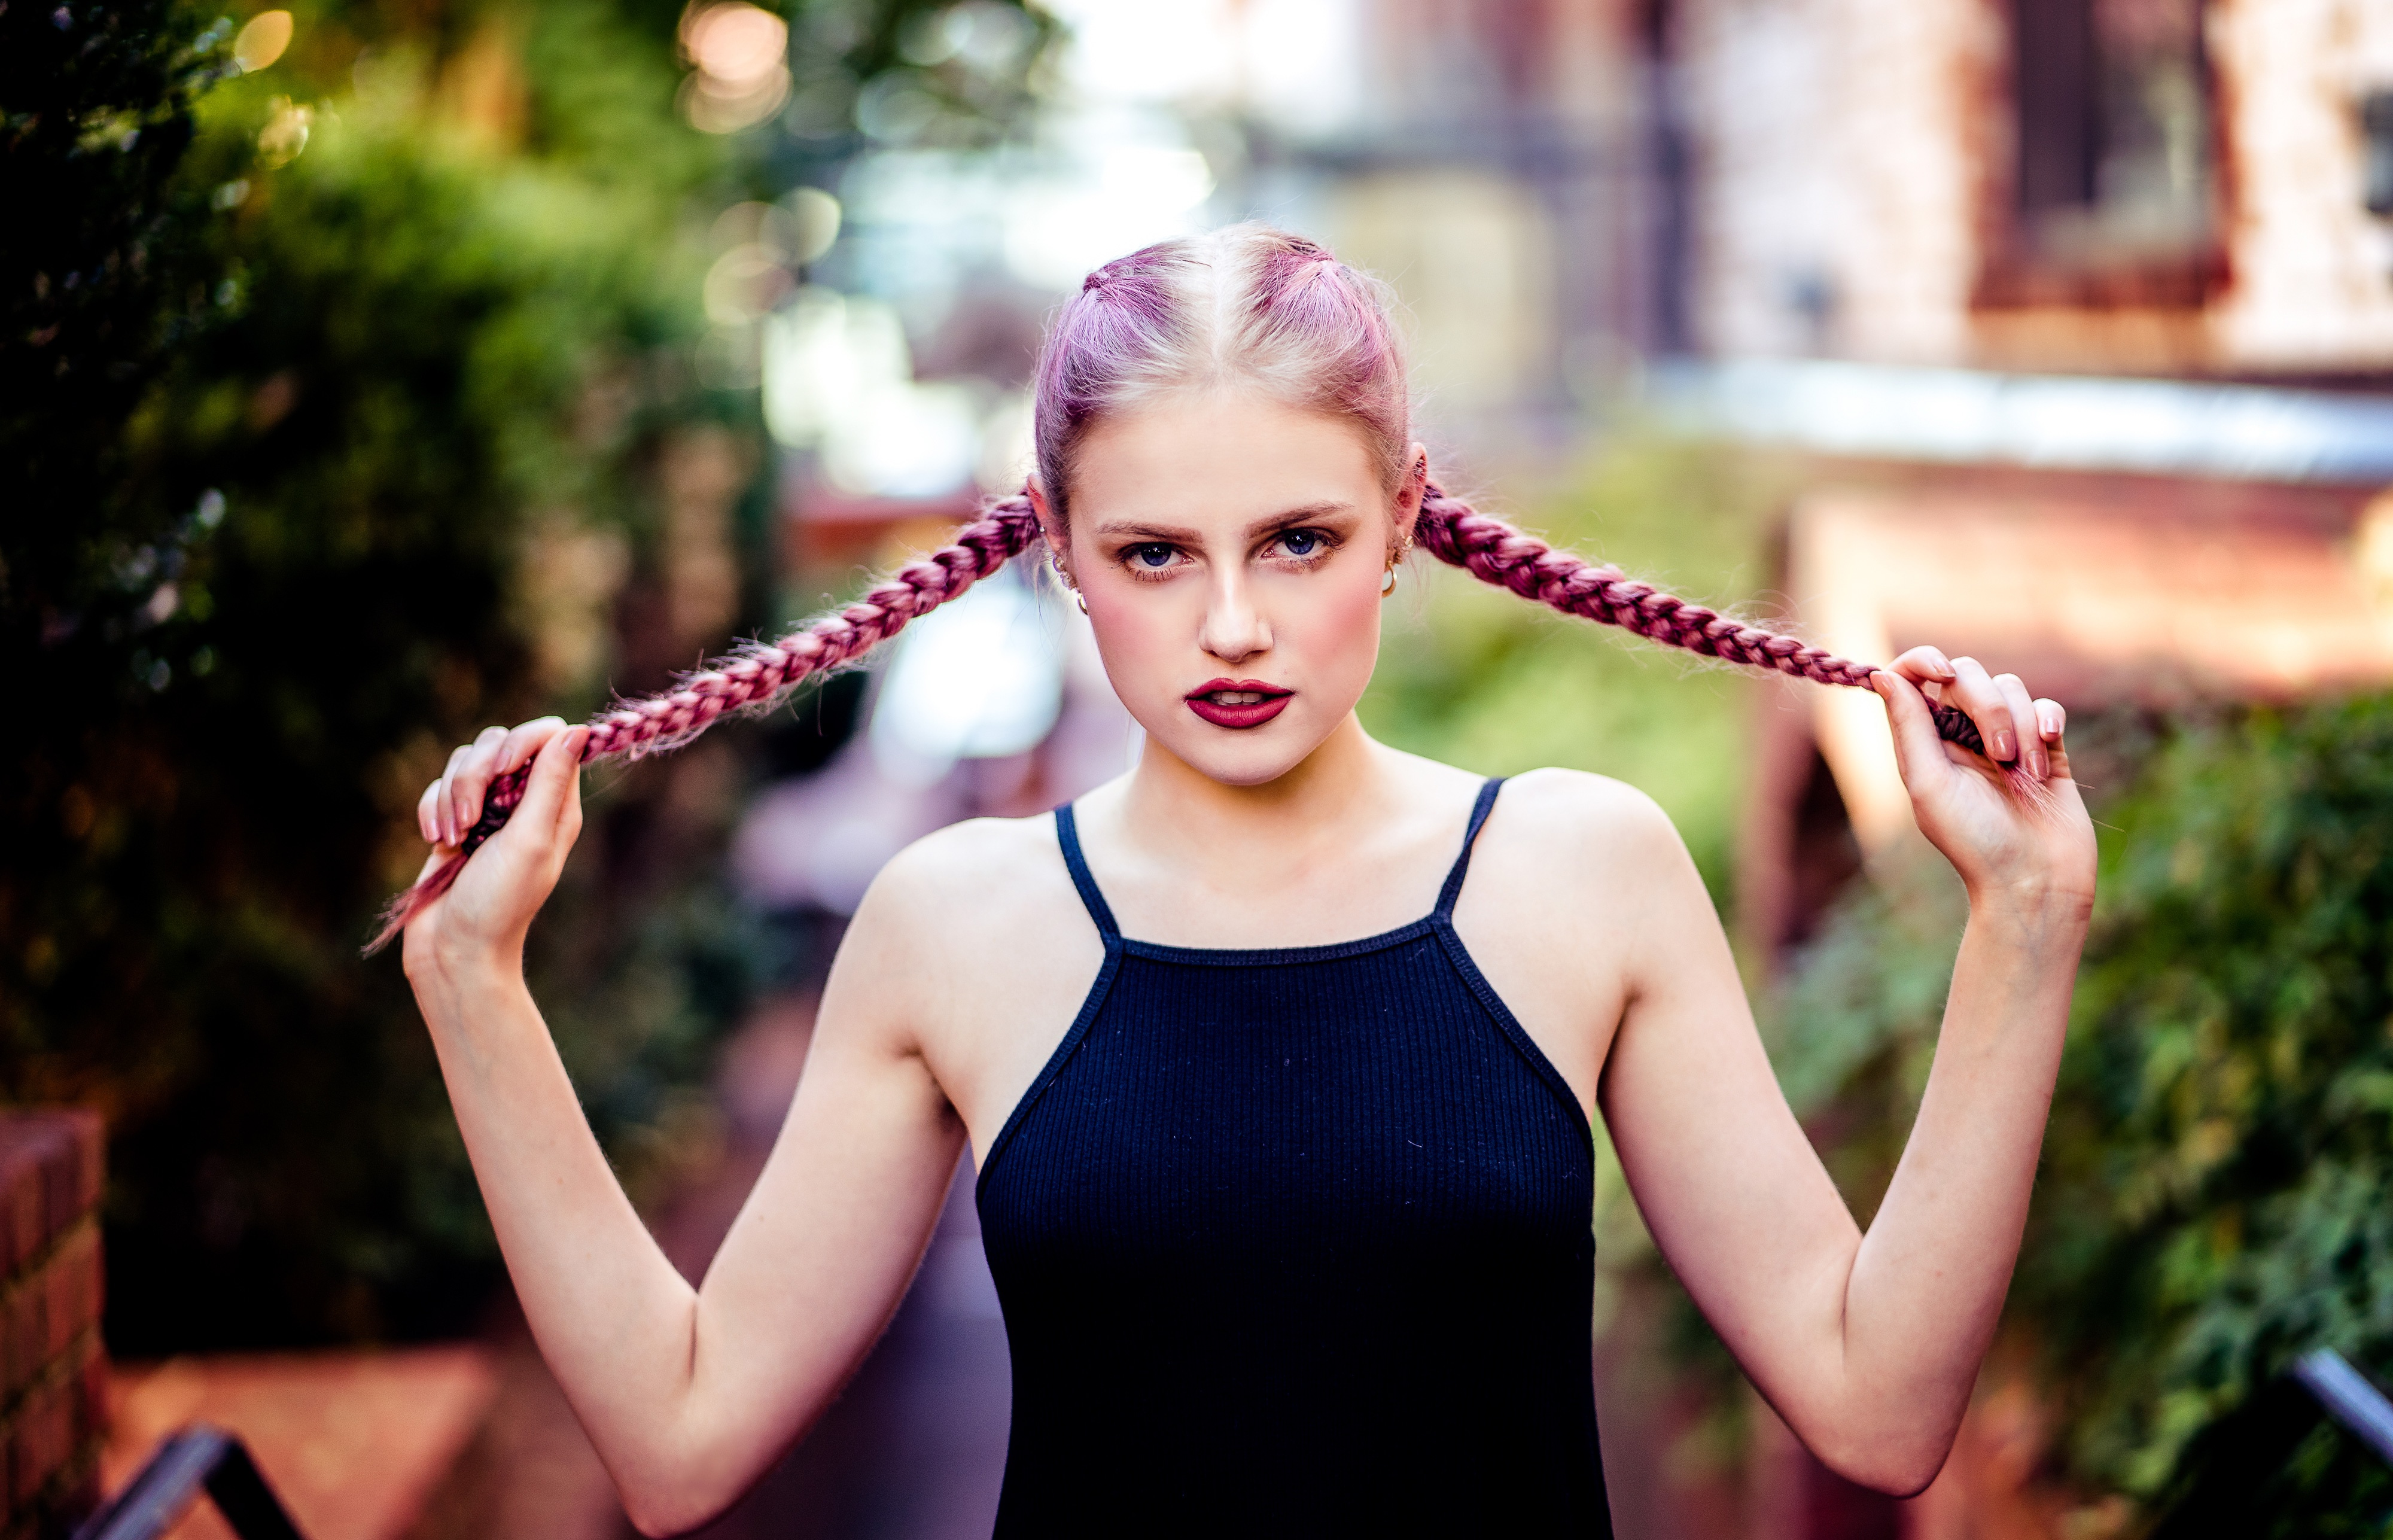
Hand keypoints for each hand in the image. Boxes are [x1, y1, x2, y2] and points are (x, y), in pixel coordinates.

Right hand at [403, 718, 586, 977]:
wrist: (454, 948)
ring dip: (451, 797)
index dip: (523, 741)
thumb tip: (578, 730)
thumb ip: (550, 783)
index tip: (504, 768)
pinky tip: (436, 842)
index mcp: (557, 804)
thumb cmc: (499, 902)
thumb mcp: (531, 840)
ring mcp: (487, 810)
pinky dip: (432, 810)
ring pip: (464, 761)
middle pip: (500, 742)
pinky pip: (438, 787)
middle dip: (476, 775)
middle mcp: (525, 801)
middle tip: (471, 821)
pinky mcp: (454, 820)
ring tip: (454, 839)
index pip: (550, 737)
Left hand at [1871, 649, 2095, 911]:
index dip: (1923, 661)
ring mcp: (2006, 738)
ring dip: (2019, 726)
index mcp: (1925, 742)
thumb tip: (1881, 674)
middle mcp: (1961, 735)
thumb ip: (1910, 727)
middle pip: (1967, 675)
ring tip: (2024, 775)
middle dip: (1987, 707)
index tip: (1941, 672)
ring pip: (2011, 688)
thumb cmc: (1975, 841)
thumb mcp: (1931, 785)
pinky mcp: (2047, 747)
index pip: (1914, 679)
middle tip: (1998, 758)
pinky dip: (2046, 721)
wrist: (2036, 880)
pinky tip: (2047, 749)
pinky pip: (2045, 707)